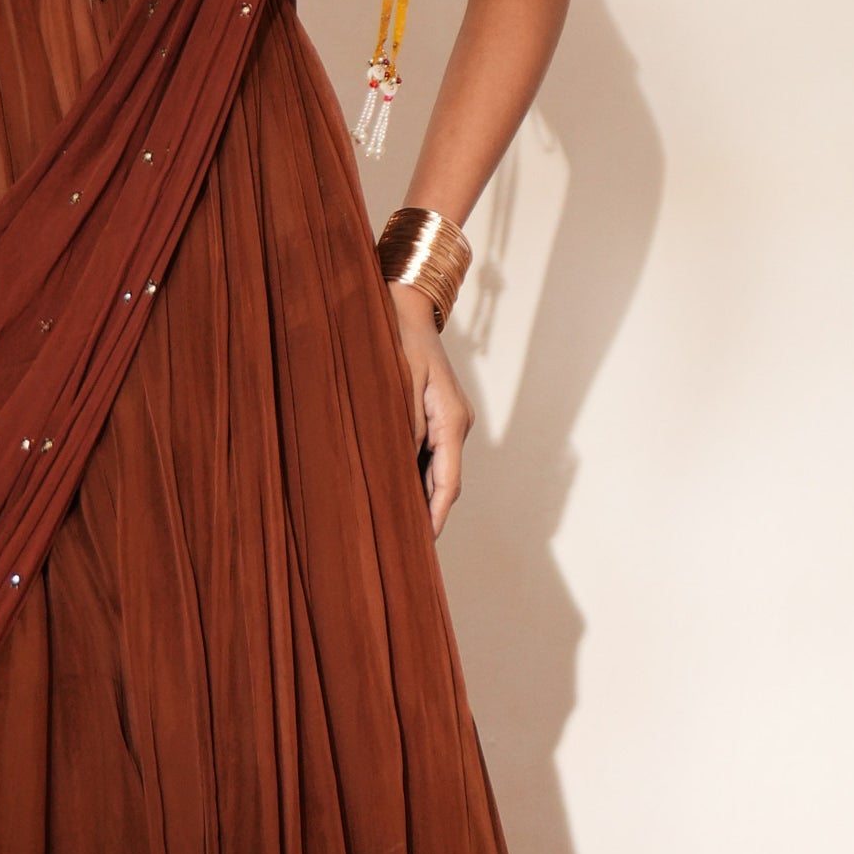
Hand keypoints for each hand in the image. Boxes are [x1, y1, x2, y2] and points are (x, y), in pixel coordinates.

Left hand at [391, 290, 471, 537]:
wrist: (407, 307)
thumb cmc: (398, 340)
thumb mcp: (397, 382)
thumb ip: (403, 425)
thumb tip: (402, 465)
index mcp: (451, 419)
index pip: (449, 480)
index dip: (436, 513)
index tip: (424, 541)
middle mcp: (456, 423)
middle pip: (446, 480)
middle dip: (430, 512)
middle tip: (407, 547)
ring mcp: (449, 419)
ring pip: (438, 469)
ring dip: (422, 496)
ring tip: (399, 527)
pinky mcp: (438, 415)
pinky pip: (431, 453)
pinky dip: (417, 475)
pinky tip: (397, 489)